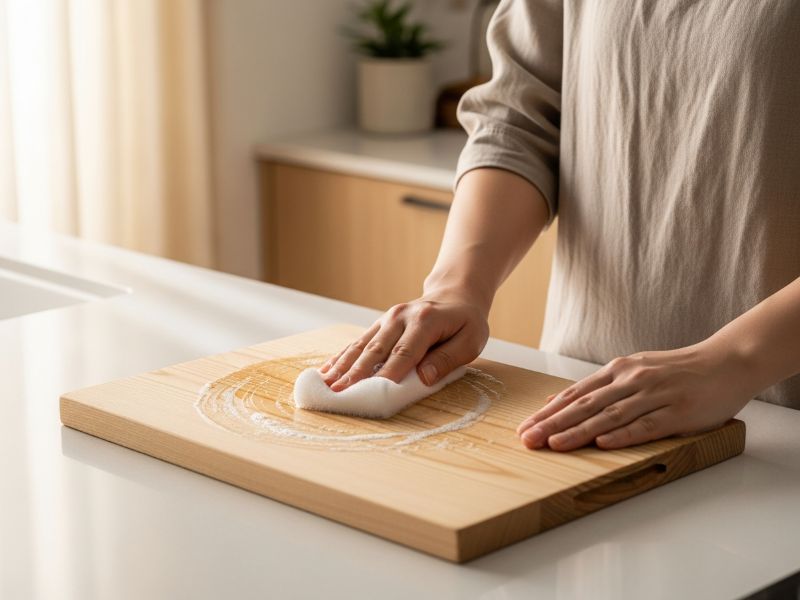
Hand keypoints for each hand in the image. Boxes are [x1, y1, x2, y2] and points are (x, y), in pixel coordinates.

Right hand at [319, 287, 489, 391]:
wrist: (454, 295)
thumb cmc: (466, 323)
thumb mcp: (471, 341)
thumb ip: (448, 359)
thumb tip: (424, 377)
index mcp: (425, 321)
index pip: (405, 352)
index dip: (388, 373)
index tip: (373, 392)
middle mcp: (401, 317)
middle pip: (376, 349)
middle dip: (356, 373)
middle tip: (339, 392)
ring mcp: (387, 319)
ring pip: (361, 345)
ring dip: (343, 366)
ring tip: (326, 384)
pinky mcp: (379, 324)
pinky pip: (358, 341)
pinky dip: (341, 357)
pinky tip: (326, 371)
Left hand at [516, 341, 756, 450]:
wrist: (726, 362)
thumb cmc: (676, 371)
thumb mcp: (634, 370)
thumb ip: (601, 386)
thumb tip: (558, 401)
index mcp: (618, 370)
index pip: (575, 393)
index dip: (548, 412)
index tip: (524, 427)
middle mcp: (631, 380)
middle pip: (585, 405)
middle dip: (553, 424)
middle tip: (528, 439)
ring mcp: (654, 395)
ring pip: (609, 416)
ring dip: (579, 431)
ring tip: (554, 445)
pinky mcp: (677, 412)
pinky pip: (645, 425)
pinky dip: (622, 435)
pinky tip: (602, 444)